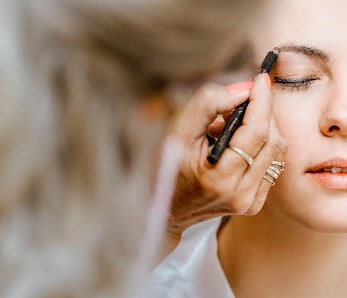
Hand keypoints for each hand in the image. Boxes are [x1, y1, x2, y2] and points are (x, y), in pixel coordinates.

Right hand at [166, 74, 286, 241]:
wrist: (169, 207)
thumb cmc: (169, 167)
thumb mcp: (177, 132)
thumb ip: (206, 106)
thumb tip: (242, 91)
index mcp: (217, 177)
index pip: (255, 132)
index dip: (261, 102)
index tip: (260, 80)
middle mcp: (239, 193)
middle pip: (271, 140)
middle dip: (262, 112)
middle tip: (241, 101)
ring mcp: (248, 201)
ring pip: (277, 152)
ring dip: (263, 128)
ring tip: (235, 124)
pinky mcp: (254, 204)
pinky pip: (272, 165)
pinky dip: (262, 145)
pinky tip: (240, 142)